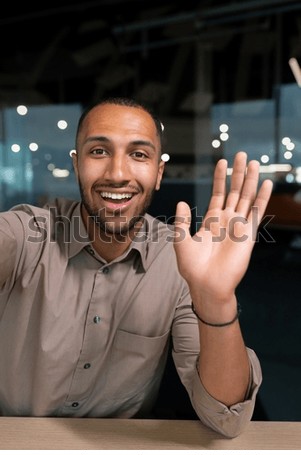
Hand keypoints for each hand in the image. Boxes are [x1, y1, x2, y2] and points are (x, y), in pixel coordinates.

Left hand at [173, 151, 272, 302]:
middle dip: (238, 173)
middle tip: (242, 155)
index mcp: (211, 221)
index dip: (221, 178)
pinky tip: (265, 184)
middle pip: (234, 191)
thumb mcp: (181, 240)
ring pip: (246, 198)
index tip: (222, 162)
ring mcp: (239, 226)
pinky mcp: (248, 235)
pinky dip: (262, 198)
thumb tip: (182, 201)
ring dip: (250, 181)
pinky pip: (257, 213)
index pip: (218, 193)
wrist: (206, 286)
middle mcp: (227, 220)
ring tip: (254, 163)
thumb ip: (182, 220)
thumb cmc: (192, 267)